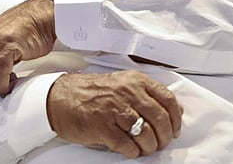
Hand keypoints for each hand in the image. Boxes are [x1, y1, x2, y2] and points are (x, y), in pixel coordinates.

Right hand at [46, 70, 182, 158]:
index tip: (175, 128)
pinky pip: (128, 145)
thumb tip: (169, 110)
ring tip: (143, 148)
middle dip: (165, 137)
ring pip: (146, 135)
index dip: (176, 118)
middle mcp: (126, 92)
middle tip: (161, 143)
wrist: (56, 98)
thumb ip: (142, 93)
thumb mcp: (118, 83)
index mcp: (133, 80)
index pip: (167, 99)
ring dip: (149, 146)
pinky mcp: (102, 127)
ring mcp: (114, 109)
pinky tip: (129, 150)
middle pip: (160, 119)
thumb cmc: (86, 92)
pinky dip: (132, 152)